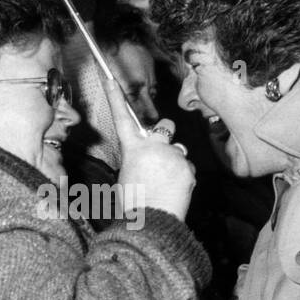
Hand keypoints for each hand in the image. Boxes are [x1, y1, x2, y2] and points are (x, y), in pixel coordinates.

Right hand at [101, 66, 194, 221]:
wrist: (152, 222)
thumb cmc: (133, 205)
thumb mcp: (126, 178)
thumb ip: (137, 161)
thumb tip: (146, 160)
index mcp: (133, 149)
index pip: (122, 118)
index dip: (115, 97)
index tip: (111, 77)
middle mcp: (154, 147)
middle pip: (165, 127)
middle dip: (165, 135)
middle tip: (162, 151)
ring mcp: (173, 155)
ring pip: (178, 150)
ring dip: (174, 159)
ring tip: (166, 181)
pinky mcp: (188, 167)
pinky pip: (187, 166)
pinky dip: (182, 176)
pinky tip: (175, 190)